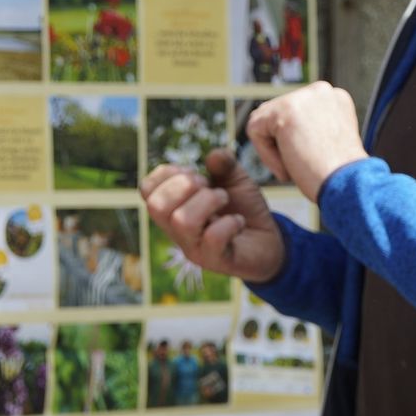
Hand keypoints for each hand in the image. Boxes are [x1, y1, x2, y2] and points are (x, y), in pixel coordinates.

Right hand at [141, 150, 284, 283]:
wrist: (269, 242)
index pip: (146, 190)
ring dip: (208, 201)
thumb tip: (213, 155)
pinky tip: (239, 222)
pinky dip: (229, 223)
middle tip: (207, 186)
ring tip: (224, 199)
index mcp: (174, 209)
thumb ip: (223, 164)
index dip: (166, 173)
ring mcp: (195, 248)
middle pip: (156, 206)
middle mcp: (178, 231)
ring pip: (182, 221)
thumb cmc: (243, 209)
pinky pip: (213, 238)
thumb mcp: (234, 179)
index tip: (192, 172)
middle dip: (184, 185)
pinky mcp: (217, 260)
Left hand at [246, 82, 368, 201]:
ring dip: (275, 150)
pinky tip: (290, 166)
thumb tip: (279, 131)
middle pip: (276, 114)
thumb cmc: (340, 176)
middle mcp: (321, 91)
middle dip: (282, 143)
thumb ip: (309, 128)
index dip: (295, 141)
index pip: (296, 113)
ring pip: (264, 122)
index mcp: (334, 98)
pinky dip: (267, 155)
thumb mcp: (329, 142)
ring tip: (298, 166)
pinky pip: (255, 130)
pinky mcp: (284, 110)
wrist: (349, 186)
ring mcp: (303, 98)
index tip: (311, 160)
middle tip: (303, 165)